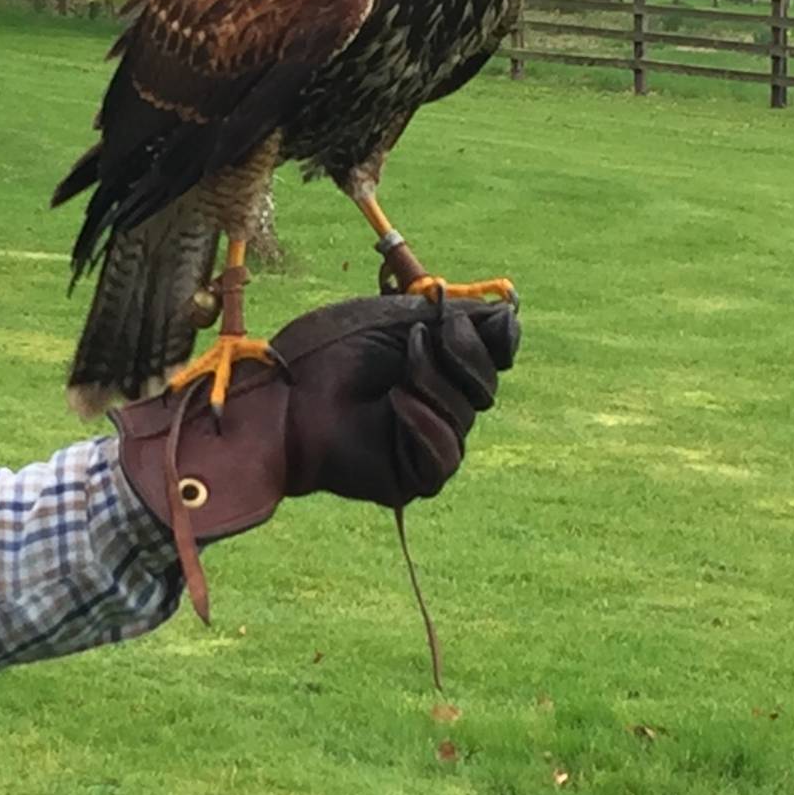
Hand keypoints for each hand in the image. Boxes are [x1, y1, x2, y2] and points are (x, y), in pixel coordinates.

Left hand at [112, 292, 518, 565]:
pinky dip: (426, 423)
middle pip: (487, 385)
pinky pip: (445, 456)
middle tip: (419, 336)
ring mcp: (427, 443)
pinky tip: (397, 403)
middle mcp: (439, 405)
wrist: (280, 393)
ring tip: (394, 371)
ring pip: (468, 416)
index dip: (491, 339)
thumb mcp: (400, 319)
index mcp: (438, 366)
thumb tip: (513, 319)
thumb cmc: (327, 352)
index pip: (494, 356)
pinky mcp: (412, 477)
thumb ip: (459, 318)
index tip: (462, 316)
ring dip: (433, 382)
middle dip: (460, 354)